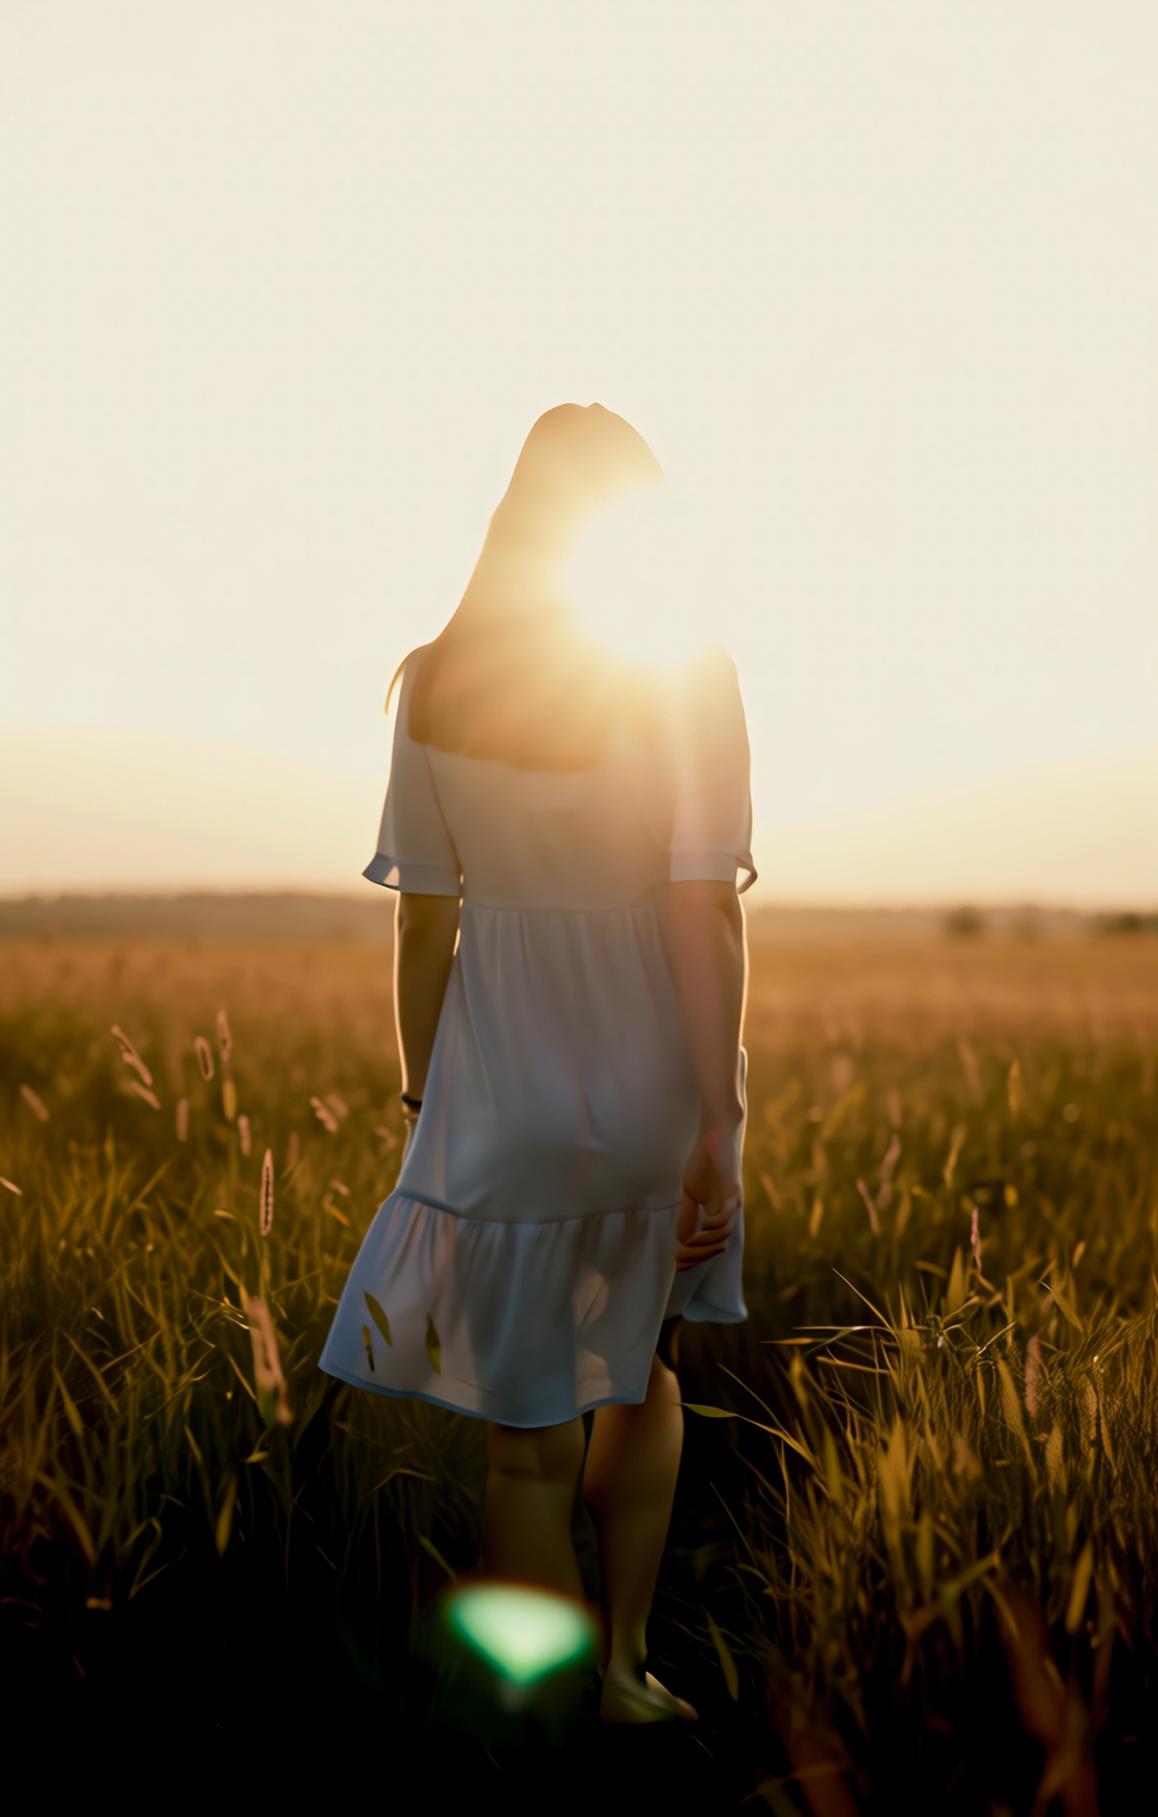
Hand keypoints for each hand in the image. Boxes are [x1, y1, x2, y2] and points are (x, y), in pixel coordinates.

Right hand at [676, 1128, 739, 1270]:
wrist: (715, 1134)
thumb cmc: (704, 1161)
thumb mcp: (691, 1192)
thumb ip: (688, 1214)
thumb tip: (682, 1239)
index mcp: (720, 1213)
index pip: (712, 1245)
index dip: (696, 1257)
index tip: (677, 1264)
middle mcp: (729, 1211)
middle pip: (719, 1245)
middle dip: (700, 1257)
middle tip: (680, 1262)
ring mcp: (732, 1201)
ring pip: (724, 1234)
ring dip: (706, 1244)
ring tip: (688, 1244)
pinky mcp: (732, 1189)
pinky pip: (728, 1214)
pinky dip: (715, 1224)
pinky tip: (703, 1225)